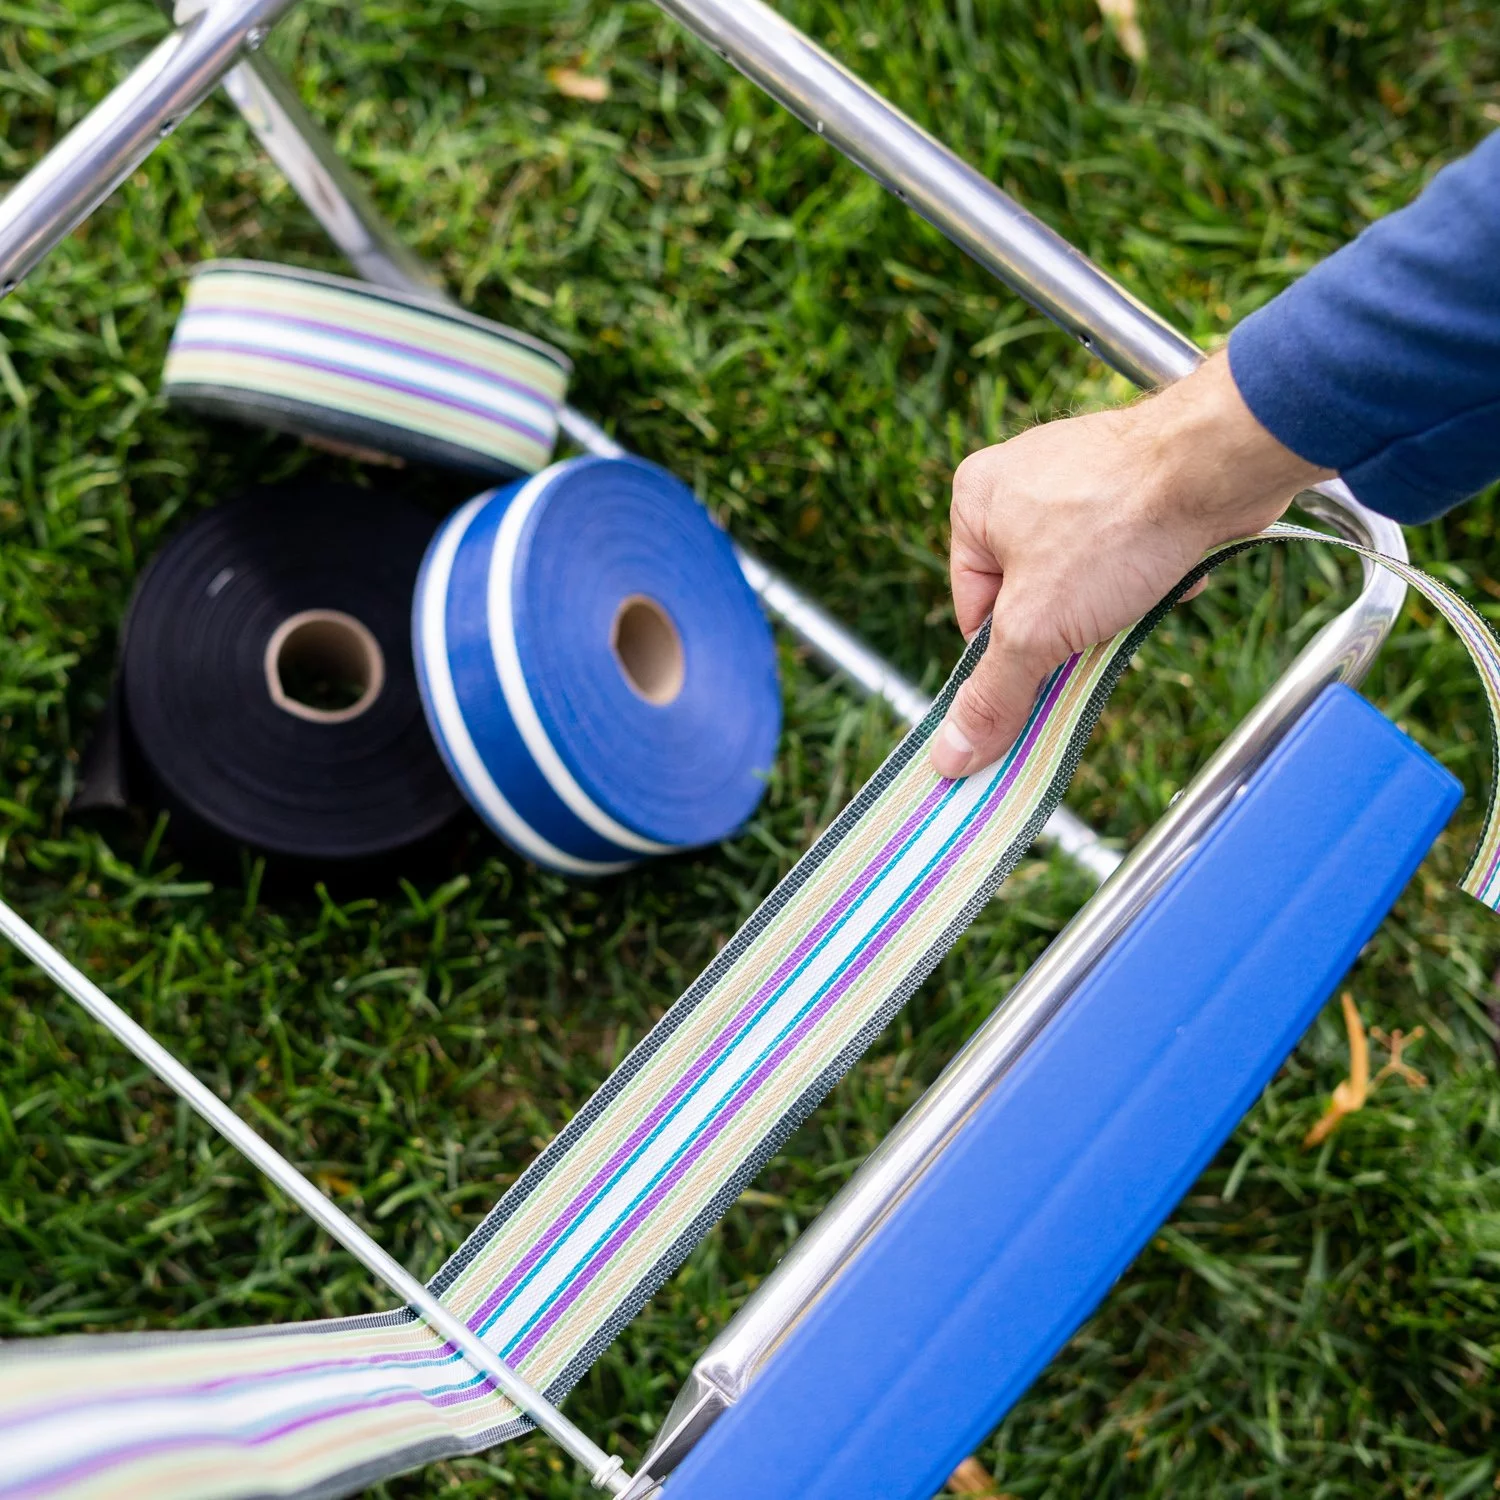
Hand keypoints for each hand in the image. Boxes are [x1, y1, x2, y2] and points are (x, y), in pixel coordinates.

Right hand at [930, 351, 1332, 778]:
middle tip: (1096, 638)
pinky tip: (1168, 572)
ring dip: (1112, 607)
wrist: (1218, 463)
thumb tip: (951, 757)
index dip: (1009, 654)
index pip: (973, 611)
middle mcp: (1020, 482)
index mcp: (976, 502)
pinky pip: (1126, 553)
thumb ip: (995, 694)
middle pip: (1029, 599)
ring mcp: (1080, 477)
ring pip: (1082, 581)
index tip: (1039, 682)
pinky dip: (1148, 576)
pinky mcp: (1135, 482)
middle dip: (1068, 630)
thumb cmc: (1114, 526)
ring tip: (1137, 597)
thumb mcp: (1036, 628)